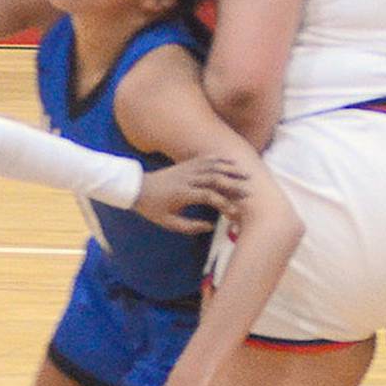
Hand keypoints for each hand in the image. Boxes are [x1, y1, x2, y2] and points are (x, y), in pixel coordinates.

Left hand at [133, 155, 248, 233]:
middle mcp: (187, 179)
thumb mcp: (168, 223)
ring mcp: (187, 169)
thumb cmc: (152, 208)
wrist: (137, 188)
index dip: (223, 204)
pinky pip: (205, 159)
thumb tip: (210, 226)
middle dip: (233, 185)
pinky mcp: (185, 164)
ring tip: (246, 175)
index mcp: (183, 194)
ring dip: (230, 170)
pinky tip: (230, 162)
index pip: (208, 196)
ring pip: (212, 166)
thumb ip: (190, 227)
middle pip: (214, 178)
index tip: (234, 213)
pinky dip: (219, 159)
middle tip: (248, 192)